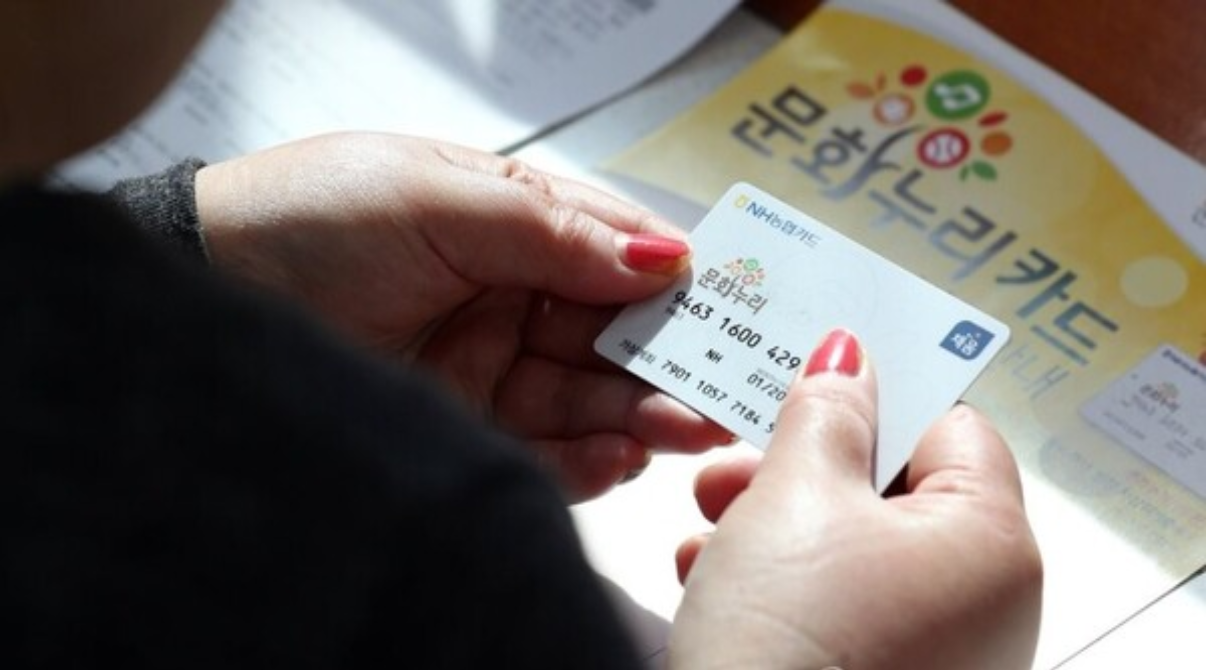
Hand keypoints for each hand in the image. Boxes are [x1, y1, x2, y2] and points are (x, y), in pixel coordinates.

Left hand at [194, 132, 729, 499]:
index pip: (614, 250)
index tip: (732, 309)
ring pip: (588, 394)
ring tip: (681, 428)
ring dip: (640, 412)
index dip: (674, 278)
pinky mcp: (463, 427)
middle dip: (668, 358)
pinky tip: (619, 453)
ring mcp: (485, 364)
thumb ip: (552, 230)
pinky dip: (587, 457)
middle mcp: (505, 293)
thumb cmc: (305, 221)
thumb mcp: (435, 199)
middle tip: (720, 388)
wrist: (200, 301)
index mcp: (507, 222)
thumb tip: (662, 254)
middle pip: (613, 332)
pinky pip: (543, 450)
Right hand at [669, 329, 1042, 669]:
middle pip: (890, 490)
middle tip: (736, 459)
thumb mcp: (794, 494)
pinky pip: (833, 608)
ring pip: (848, 549)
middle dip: (797, 468)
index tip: (809, 380)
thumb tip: (849, 355)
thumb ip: (825, 412)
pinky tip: (709, 579)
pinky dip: (774, 586)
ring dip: (768, 524)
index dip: (877, 395)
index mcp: (990, 544)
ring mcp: (931, 653)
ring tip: (707, 522)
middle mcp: (979, 605)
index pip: (950, 427)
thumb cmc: (789, 637)